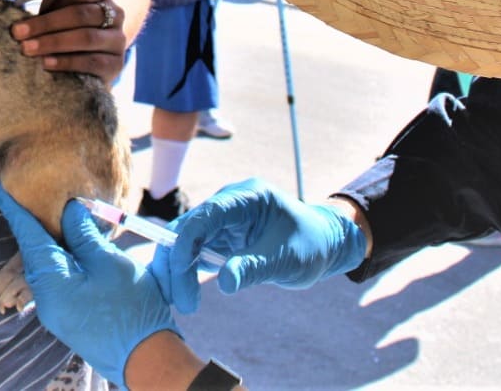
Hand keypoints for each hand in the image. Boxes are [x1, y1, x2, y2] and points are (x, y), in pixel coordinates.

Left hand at [0, 183, 177, 386]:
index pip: (28, 239)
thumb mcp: (108, 262)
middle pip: (35, 253)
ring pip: (48, 266)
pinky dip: (64, 260)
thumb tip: (68, 211)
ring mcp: (57, 311)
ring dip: (54, 243)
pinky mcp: (69, 315)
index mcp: (51, 284)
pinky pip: (59, 280)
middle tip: (34, 197)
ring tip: (61, 219)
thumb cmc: (130, 309)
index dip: (15, 211)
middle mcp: (46, 300)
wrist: (147, 358)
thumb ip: (83, 235)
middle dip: (36, 225)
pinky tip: (76, 247)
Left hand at [11, 0, 128, 82]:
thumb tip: (21, 22)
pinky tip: (47, 63)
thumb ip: (49, 11)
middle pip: (81, 14)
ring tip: (28, 49)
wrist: (93, 62)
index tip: (24, 16)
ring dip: (53, 43)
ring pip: (86, 37)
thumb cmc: (68, 30)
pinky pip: (92, 62)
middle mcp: (115, 15)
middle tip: (18, 34)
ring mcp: (118, 40)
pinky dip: (67, 62)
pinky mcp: (116, 65)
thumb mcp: (60, 14)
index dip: (53, 1)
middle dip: (47, 24)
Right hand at [151, 178, 367, 312]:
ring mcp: (221, 221)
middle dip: (177, 264)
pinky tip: (185, 295)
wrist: (324, 243)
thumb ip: (254, 267)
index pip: (205, 215)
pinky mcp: (219, 238)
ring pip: (183, 242)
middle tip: (183, 302)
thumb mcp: (286, 258)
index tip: (181, 274)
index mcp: (246, 198)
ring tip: (184, 304)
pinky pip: (192, 253)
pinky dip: (184, 273)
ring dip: (177, 271)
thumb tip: (224, 284)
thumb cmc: (310, 244)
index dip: (186, 242)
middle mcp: (227, 205)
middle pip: (186, 229)